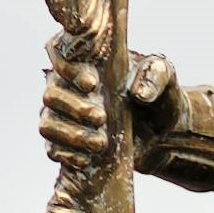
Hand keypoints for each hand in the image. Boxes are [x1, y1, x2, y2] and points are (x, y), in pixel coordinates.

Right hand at [39, 47, 174, 170]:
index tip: (91, 84)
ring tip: (100, 144)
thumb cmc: (160, 97)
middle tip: (102, 118)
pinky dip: (67, 154)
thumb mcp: (165, 78)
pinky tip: (86, 159)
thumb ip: (155, 76)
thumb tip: (139, 93)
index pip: (59, 53)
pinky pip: (52, 148)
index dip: (68, 68)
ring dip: (71, 135)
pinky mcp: (67, 142)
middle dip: (74, 108)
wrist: (164, 136)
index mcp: (86, 62)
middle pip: (51, 94)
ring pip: (47, 123)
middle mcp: (68, 86)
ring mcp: (64, 116)